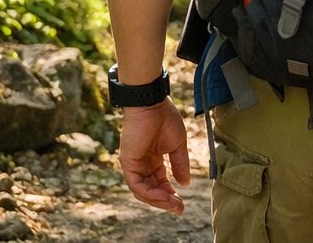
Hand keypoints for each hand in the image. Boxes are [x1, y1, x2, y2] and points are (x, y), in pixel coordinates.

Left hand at [118, 98, 190, 213]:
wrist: (152, 104)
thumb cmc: (164, 118)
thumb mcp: (177, 145)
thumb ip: (180, 164)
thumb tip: (185, 182)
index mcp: (153, 158)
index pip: (159, 182)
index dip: (170, 193)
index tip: (182, 201)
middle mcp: (142, 164)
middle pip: (151, 189)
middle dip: (165, 201)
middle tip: (179, 209)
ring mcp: (133, 164)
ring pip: (143, 191)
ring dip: (158, 200)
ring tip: (174, 204)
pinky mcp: (128, 163)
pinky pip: (137, 185)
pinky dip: (150, 193)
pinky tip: (164, 196)